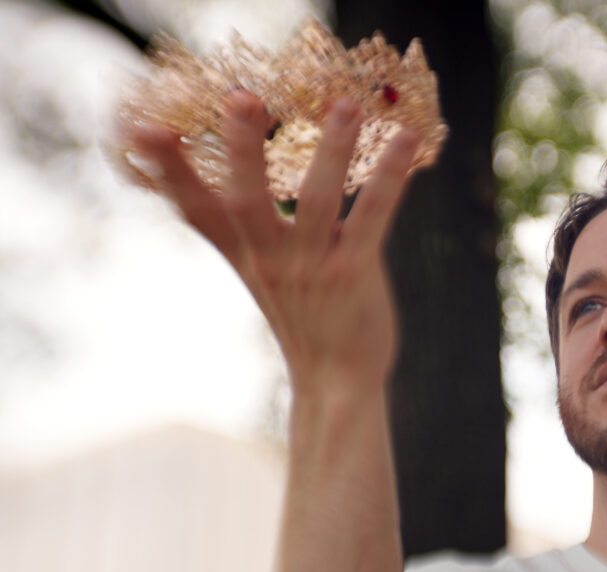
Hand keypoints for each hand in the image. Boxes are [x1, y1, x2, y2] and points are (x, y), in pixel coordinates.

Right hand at [130, 90, 419, 393]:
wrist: (336, 383)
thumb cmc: (309, 320)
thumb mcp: (273, 273)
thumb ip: (274, 227)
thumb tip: (301, 169)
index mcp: (245, 255)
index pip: (196, 210)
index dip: (169, 172)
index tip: (143, 129)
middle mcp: (270, 260)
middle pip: (246, 200)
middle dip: (242, 149)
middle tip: (240, 97)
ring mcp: (311, 269)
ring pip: (317, 201)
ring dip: (333, 150)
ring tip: (346, 104)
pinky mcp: (353, 276)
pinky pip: (371, 218)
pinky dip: (388, 178)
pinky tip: (406, 142)